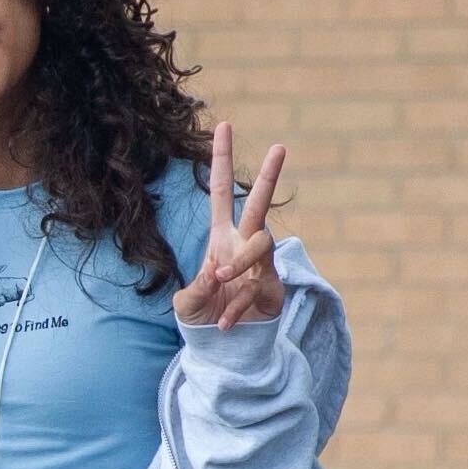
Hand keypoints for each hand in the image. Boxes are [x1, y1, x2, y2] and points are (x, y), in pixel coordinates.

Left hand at [173, 121, 288, 328]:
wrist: (222, 342)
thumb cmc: (202, 312)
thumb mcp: (186, 301)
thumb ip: (197, 286)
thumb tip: (216, 270)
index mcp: (220, 236)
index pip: (221, 191)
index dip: (221, 161)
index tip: (223, 126)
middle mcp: (244, 243)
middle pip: (259, 204)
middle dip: (269, 177)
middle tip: (281, 146)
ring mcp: (261, 264)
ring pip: (260, 245)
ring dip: (238, 261)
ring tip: (219, 279)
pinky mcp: (272, 287)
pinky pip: (255, 288)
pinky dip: (236, 308)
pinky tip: (223, 323)